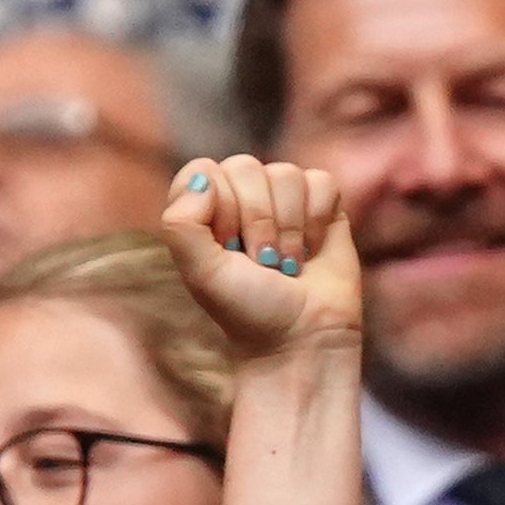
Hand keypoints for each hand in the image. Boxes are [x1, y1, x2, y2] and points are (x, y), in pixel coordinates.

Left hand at [154, 153, 363, 365]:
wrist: (304, 338)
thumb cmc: (248, 310)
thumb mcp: (200, 272)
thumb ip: (181, 223)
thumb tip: (204, 178)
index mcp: (206, 208)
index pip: (204, 170)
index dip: (219, 206)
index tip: (228, 248)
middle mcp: (243, 196)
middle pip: (246, 167)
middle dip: (257, 221)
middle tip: (262, 262)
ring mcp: (283, 198)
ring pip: (286, 174)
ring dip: (289, 227)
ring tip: (287, 262)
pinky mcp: (323, 205)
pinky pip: (321, 182)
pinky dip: (318, 219)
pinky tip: (313, 249)